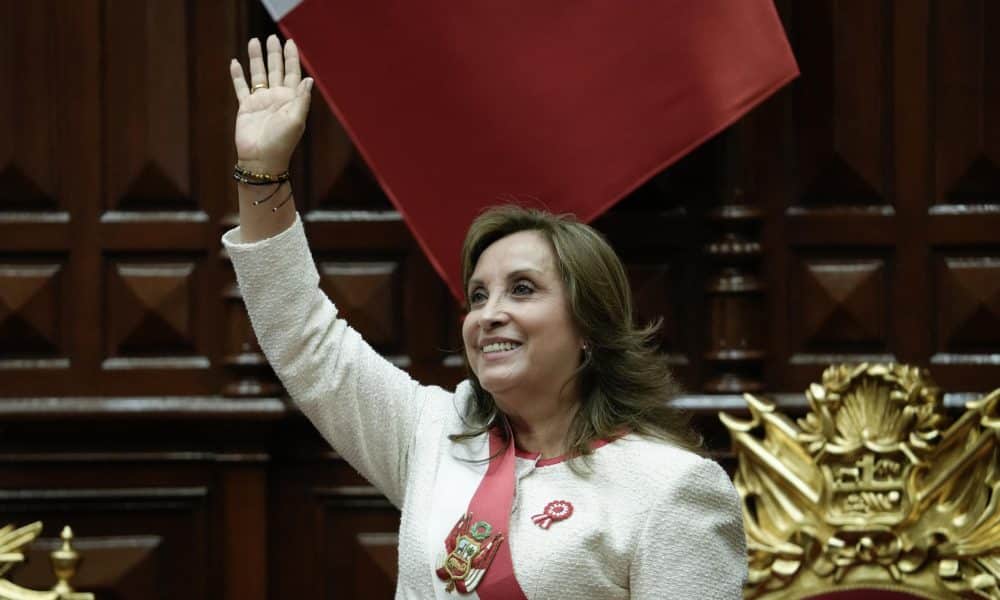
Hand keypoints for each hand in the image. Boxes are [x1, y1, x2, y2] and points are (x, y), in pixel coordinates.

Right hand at [230, 35, 312, 174]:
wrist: (261, 160)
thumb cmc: (281, 143)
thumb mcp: (296, 120)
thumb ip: (301, 99)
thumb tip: (308, 79)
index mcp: (291, 100)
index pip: (292, 73)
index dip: (291, 58)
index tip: (289, 42)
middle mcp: (276, 97)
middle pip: (275, 70)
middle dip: (274, 54)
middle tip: (272, 37)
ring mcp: (260, 101)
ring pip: (258, 74)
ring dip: (256, 59)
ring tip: (254, 41)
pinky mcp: (246, 107)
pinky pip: (241, 87)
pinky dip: (237, 75)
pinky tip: (235, 62)